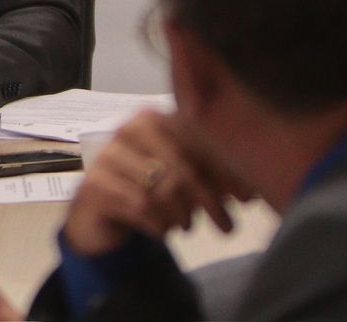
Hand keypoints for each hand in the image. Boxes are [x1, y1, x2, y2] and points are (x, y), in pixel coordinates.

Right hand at [62, 110, 251, 256]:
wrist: (98, 206)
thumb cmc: (146, 185)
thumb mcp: (181, 176)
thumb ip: (211, 176)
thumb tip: (252, 191)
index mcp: (151, 117)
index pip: (196, 140)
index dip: (224, 170)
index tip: (247, 198)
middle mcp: (127, 130)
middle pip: (181, 167)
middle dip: (210, 199)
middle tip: (228, 226)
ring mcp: (108, 157)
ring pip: (162, 190)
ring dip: (183, 215)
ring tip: (189, 226)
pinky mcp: (95, 186)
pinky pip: (141, 208)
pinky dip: (160, 224)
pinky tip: (165, 230)